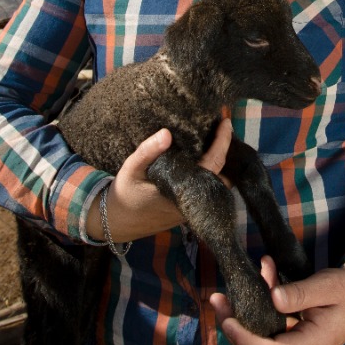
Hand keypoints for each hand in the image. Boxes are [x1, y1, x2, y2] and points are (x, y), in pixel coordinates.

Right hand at [90, 119, 233, 242]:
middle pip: (223, 176)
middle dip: (227, 152)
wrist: (117, 222)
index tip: (226, 122)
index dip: (223, 142)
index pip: (213, 164)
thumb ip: (147, 151)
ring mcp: (192, 209)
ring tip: (217, 139)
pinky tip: (204, 157)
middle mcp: (192, 202)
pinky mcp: (187, 211)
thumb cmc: (124, 194)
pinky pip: (207, 190)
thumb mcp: (131, 169)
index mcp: (182, 190)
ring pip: (216, 184)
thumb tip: (167, 133)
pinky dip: (210, 172)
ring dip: (219, 163)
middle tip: (224, 128)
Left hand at [210, 257, 344, 344]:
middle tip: (218, 300)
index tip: (227, 319)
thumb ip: (300, 293)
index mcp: (313, 344)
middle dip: (234, 329)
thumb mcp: (327, 285)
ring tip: (226, 295)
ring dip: (242, 320)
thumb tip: (273, 297)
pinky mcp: (294, 338)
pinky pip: (269, 330)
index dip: (245, 339)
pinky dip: (258, 310)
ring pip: (260, 343)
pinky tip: (259, 280)